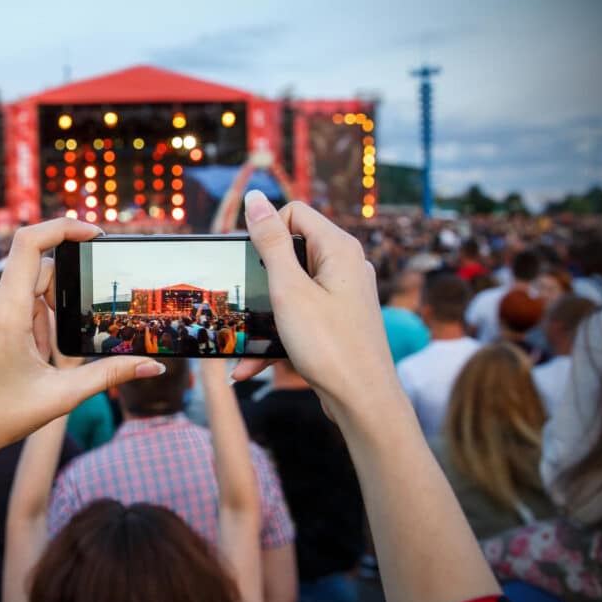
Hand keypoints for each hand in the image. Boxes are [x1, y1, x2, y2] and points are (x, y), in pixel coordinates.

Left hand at [0, 219, 164, 463]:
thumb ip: (110, 375)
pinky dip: (19, 322)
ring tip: (32, 364)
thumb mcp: (61, 396)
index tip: (92, 234)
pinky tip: (15, 361)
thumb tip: (153, 367)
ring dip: (38, 318)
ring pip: (19, 292)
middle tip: (55, 350)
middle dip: (58, 302)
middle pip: (36, 274)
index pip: (30, 242)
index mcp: (6, 313)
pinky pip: (0, 303)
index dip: (63, 228)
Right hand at [231, 191, 398, 420]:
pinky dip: (277, 336)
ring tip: (239, 340)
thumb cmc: (330, 346)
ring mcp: (343, 295)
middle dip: (260, 277)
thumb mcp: (289, 289)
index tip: (251, 264)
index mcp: (339, 249)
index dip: (266, 232)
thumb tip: (255, 199)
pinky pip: (300, 317)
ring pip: (291, 290)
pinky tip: (249, 366)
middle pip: (290, 251)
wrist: (363, 403)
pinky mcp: (337, 322)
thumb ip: (271, 242)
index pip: (294, 212)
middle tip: (243, 299)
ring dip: (263, 314)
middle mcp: (346, 266)